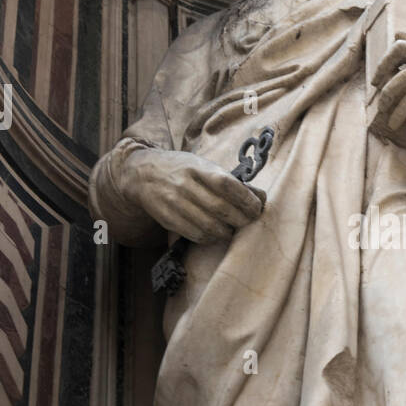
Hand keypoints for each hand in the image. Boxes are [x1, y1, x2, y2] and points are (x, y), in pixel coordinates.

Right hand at [120, 148, 264, 243]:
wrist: (143, 174)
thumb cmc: (183, 170)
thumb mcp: (205, 167)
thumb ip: (232, 182)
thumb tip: (262, 198)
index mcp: (198, 168)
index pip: (227, 185)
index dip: (246, 199)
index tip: (256, 208)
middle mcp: (185, 185)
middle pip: (220, 209)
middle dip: (241, 220)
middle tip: (248, 222)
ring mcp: (174, 203)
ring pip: (209, 227)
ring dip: (227, 232)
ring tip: (232, 229)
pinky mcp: (167, 219)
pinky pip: (196, 235)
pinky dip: (211, 238)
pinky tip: (216, 234)